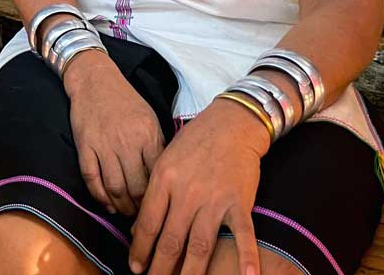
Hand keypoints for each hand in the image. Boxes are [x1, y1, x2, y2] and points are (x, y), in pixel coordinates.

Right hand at [64, 50, 165, 216]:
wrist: (94, 79)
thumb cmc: (126, 101)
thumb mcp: (150, 119)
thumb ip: (158, 147)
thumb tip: (168, 179)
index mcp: (147, 135)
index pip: (157, 177)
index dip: (159, 199)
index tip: (161, 210)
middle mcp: (126, 142)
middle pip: (136, 188)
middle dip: (140, 209)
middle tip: (143, 218)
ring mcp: (103, 144)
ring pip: (114, 187)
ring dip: (121, 207)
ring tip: (126, 213)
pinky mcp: (84, 145)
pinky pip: (91, 178)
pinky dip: (99, 196)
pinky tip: (107, 204)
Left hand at [129, 100, 268, 274]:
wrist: (230, 123)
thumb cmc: (194, 143)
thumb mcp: (165, 161)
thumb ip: (154, 194)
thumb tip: (140, 228)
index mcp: (164, 179)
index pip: (148, 223)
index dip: (140, 249)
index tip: (136, 267)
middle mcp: (187, 192)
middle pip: (171, 239)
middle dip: (161, 267)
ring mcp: (214, 198)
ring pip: (200, 245)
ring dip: (191, 272)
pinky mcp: (239, 201)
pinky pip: (243, 235)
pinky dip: (247, 257)